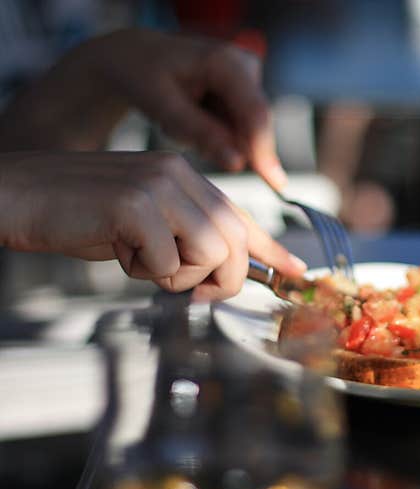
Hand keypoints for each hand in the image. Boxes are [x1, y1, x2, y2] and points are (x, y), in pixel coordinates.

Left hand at [0, 29, 286, 189]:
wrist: (133, 57)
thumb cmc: (142, 74)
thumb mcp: (162, 105)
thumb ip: (202, 133)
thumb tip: (239, 163)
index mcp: (226, 61)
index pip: (255, 114)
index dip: (265, 151)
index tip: (275, 184)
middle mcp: (245, 67)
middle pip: (254, 126)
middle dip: (224, 144)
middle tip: (179, 132)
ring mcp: (247, 81)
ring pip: (245, 133)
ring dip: (214, 141)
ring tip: (178, 123)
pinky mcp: (244, 95)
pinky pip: (238, 131)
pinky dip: (214, 136)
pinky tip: (189, 121)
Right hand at [0, 151, 304, 300]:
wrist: (18, 197)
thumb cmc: (79, 216)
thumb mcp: (144, 226)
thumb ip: (184, 238)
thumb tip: (223, 271)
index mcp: (184, 177)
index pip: (241, 215)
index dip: (272, 248)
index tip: (298, 271)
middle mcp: (179, 174)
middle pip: (234, 241)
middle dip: (222, 278)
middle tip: (191, 290)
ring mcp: (158, 185)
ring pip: (209, 253)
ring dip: (177, 274)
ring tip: (138, 256)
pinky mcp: (136, 203)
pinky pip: (167, 263)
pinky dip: (143, 271)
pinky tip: (117, 248)